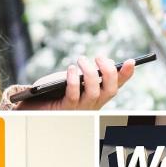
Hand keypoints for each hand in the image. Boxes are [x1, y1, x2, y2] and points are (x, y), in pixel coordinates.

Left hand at [17, 56, 134, 109]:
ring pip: (94, 92)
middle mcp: (92, 104)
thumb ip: (85, 72)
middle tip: (99, 57)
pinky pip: (74, 95)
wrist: (34, 106)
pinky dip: (74, 80)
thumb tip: (99, 63)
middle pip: (110, 90)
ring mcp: (80, 108)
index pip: (116, 85)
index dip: (125, 75)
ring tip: (81, 60)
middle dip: (109, 72)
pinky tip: (71, 69)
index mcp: (97, 95)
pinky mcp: (66, 109)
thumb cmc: (54, 90)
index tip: (131, 61)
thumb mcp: (72, 78)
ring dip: (89, 73)